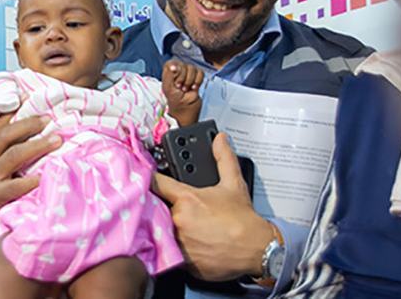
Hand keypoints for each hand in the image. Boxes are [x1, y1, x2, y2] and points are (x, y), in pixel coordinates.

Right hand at [0, 113, 60, 237]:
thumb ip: (3, 152)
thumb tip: (31, 135)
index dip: (13, 111)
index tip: (31, 99)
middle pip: (6, 136)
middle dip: (28, 125)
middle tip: (49, 120)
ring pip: (13, 156)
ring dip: (37, 146)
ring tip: (56, 141)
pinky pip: (15, 185)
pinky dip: (31, 180)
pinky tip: (44, 176)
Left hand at [151, 133, 271, 281]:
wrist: (257, 250)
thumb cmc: (243, 219)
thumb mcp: (234, 184)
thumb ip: (223, 158)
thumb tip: (220, 140)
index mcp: (187, 199)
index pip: (156, 183)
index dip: (148, 179)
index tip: (143, 178)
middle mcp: (179, 219)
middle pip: (155, 208)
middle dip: (157, 206)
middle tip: (165, 207)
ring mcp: (178, 241)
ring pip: (160, 231)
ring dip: (163, 228)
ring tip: (178, 227)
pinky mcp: (182, 260)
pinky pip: (169, 251)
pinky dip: (172, 247)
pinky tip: (184, 242)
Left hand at [162, 59, 203, 125]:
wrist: (186, 108)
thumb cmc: (174, 100)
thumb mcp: (168, 88)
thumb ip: (169, 75)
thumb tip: (173, 66)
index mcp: (169, 73)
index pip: (172, 62)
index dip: (175, 69)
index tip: (176, 79)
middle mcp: (178, 71)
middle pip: (183, 65)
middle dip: (183, 78)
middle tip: (180, 87)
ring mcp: (188, 74)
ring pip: (192, 68)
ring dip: (190, 80)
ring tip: (186, 89)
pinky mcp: (197, 77)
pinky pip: (200, 72)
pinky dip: (198, 80)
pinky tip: (194, 87)